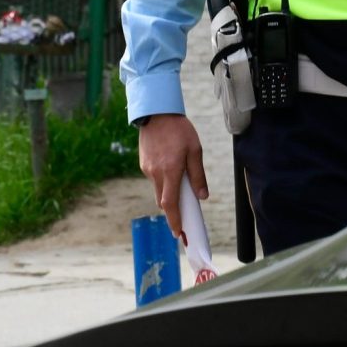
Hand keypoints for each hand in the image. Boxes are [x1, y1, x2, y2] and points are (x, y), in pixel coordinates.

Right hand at [138, 114, 207, 241]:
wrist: (156, 113)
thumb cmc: (180, 130)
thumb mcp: (196, 151)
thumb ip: (198, 175)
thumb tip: (202, 196)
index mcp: (170, 171)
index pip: (170, 203)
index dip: (174, 220)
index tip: (179, 233)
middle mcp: (156, 173)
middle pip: (164, 201)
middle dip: (173, 211)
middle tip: (185, 217)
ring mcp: (147, 169)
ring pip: (159, 190)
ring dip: (169, 193)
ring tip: (182, 185)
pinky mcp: (143, 164)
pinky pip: (155, 180)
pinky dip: (164, 182)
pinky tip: (172, 170)